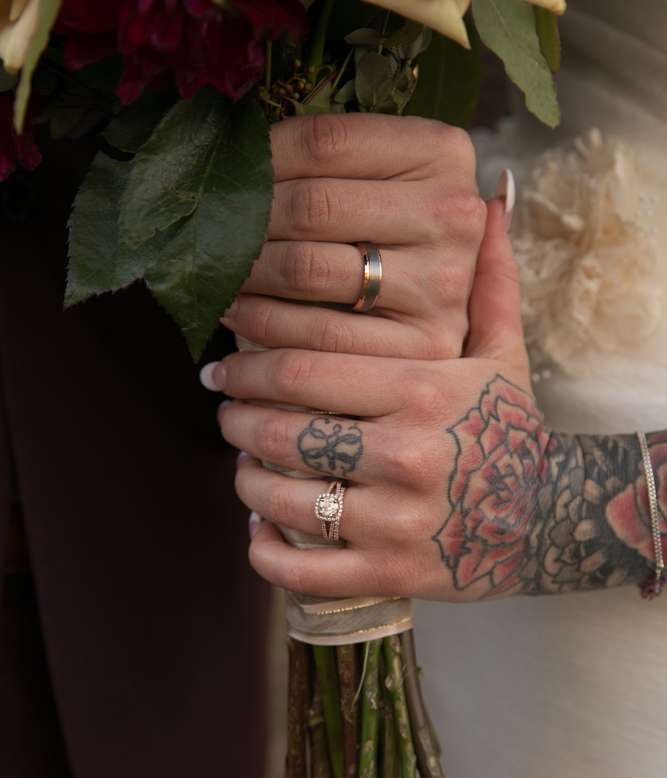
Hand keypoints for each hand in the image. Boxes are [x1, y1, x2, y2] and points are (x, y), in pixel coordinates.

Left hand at [213, 202, 538, 601]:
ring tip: (241, 462)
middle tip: (223, 408)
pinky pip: (303, 570)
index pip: (303, 371)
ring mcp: (398, 523)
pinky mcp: (390, 575)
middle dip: (236, 419)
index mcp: (424, 391)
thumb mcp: (505, 352)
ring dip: (246, 479)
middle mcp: (408, 456)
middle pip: (282, 433)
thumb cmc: (511, 426)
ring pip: (285, 499)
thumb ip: (488, 282)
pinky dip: (266, 551)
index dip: (248, 365)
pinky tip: (258, 527)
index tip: (225, 364)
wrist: (553, 517)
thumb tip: (489, 202)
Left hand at [220, 113, 488, 360]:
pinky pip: (317, 334)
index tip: (227, 172)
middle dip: (245, 218)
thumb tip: (229, 151)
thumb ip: (327, 160)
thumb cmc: (390, 234)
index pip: (326, 141)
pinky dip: (260, 324)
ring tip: (217, 270)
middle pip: (312, 206)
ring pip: (307, 269)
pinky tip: (235, 313)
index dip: (260, 156)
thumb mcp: (380, 180)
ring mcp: (443, 283)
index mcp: (442, 151)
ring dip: (244, 272)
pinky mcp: (422, 344)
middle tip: (209, 229)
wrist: (441, 325)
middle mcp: (454, 213)